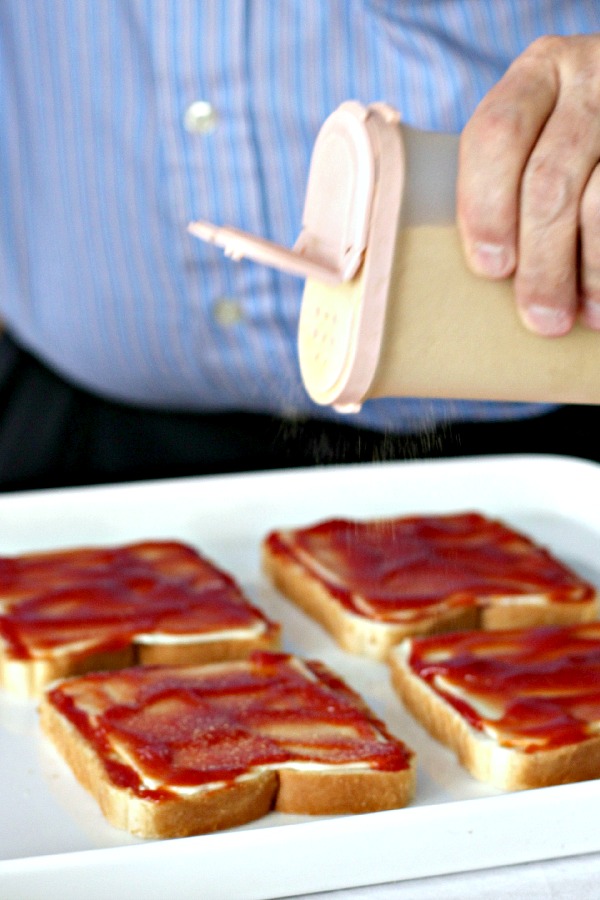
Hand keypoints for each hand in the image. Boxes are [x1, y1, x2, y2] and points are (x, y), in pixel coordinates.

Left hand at [456, 34, 599, 335]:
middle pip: (550, 180)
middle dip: (541, 262)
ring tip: (580, 316)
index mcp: (539, 73)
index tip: (490, 268)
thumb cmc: (570, 141)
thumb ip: (505, 177)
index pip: (497, 134)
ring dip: (589, 272)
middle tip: (539, 318)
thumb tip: (470, 274)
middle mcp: (591, 80)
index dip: (486, 207)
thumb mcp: (540, 134)